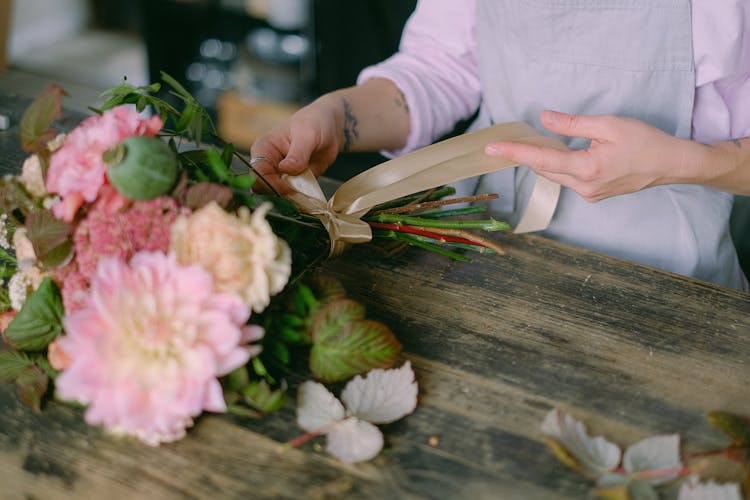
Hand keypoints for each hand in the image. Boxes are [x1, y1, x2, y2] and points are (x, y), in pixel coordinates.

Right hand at [249, 96, 341, 193]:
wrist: (331, 127)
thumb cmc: (314, 123)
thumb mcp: (308, 135)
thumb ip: (298, 153)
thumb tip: (284, 168)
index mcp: (263, 149)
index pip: (257, 173)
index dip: (271, 184)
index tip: (289, 188)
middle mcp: (268, 163)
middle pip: (264, 188)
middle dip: (280, 194)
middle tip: (299, 194)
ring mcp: (280, 174)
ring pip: (277, 195)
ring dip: (291, 198)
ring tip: (306, 194)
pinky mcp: (293, 182)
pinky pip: (292, 196)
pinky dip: (300, 199)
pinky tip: (309, 195)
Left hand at [484, 110, 696, 201]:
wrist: (671, 165)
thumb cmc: (644, 142)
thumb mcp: (608, 125)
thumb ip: (573, 124)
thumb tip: (544, 119)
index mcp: (585, 169)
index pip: (540, 159)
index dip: (514, 152)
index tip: (492, 149)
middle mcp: (583, 187)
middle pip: (544, 169)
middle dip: (523, 155)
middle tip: (503, 143)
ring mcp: (589, 194)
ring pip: (555, 175)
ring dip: (542, 160)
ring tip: (527, 144)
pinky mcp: (594, 194)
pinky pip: (568, 178)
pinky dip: (558, 165)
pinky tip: (555, 153)